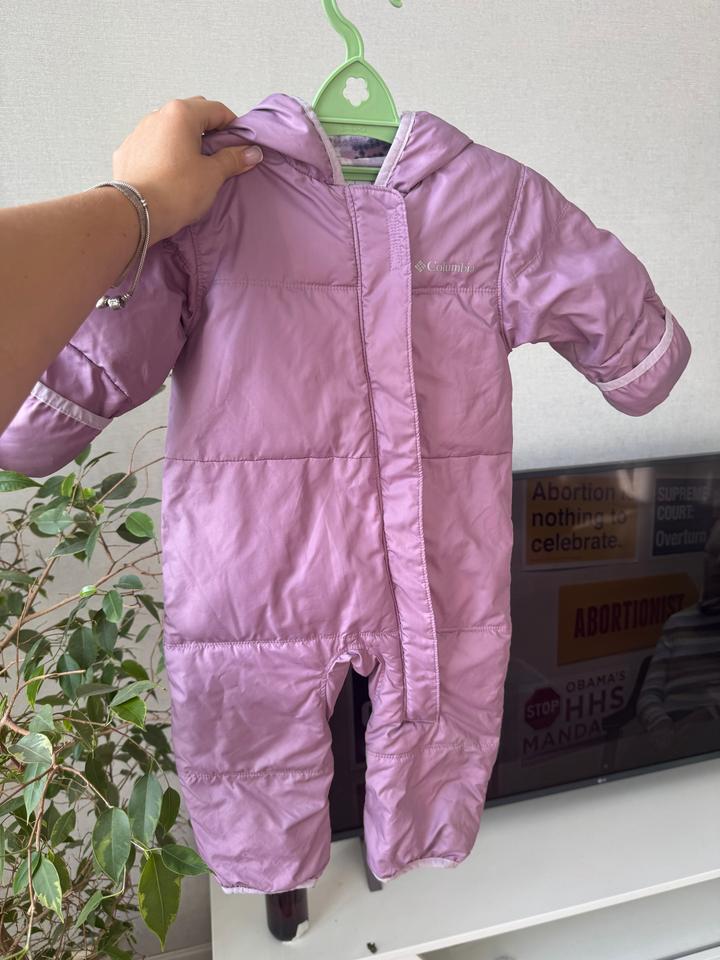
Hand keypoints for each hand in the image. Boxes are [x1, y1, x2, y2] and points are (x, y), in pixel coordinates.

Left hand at [111, 95, 262, 244]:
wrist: (135, 213)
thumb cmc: (176, 192)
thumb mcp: (212, 175)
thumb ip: (233, 159)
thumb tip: (251, 152)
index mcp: (182, 114)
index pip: (217, 110)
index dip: (233, 127)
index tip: (239, 146)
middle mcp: (158, 115)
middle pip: (192, 113)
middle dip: (208, 129)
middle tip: (218, 155)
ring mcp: (139, 131)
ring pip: (170, 127)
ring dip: (184, 139)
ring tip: (193, 165)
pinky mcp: (127, 150)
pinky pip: (152, 143)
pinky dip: (164, 151)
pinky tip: (170, 172)